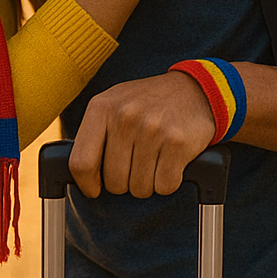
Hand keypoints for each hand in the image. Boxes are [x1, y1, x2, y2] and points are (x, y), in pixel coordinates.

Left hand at [68, 72, 217, 198]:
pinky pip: (165, 185)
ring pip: (140, 187)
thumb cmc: (148, 103)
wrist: (195, 88)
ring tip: (154, 161)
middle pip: (114, 181)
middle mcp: (126, 116)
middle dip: (124, 182)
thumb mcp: (114, 104)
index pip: (81, 163)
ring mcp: (153, 129)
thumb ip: (94, 134)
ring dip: (147, 183)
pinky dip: (168, 182)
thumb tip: (80, 178)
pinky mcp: (178, 143)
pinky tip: (170, 163)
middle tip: (136, 166)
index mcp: (102, 107)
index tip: (95, 189)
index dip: (87, 185)